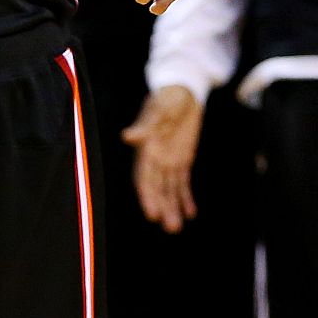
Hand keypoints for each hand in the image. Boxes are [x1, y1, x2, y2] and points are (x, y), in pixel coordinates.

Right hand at [121, 86, 203, 233]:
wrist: (183, 90)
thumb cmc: (168, 97)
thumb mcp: (159, 110)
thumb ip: (146, 126)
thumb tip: (127, 137)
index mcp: (147, 149)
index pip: (144, 178)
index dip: (148, 196)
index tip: (152, 214)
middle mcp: (155, 158)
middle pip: (157, 188)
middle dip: (162, 207)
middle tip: (171, 227)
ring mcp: (168, 160)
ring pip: (169, 189)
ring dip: (172, 207)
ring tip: (177, 227)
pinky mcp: (182, 158)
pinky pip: (182, 182)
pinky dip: (185, 197)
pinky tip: (190, 213)